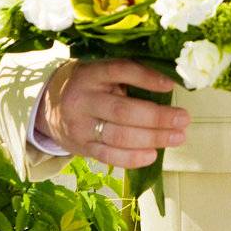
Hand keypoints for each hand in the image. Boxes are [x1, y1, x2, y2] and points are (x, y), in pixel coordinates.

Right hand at [38, 58, 188, 167]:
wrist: (48, 105)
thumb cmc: (88, 85)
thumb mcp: (100, 72)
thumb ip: (126, 77)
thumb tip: (169, 85)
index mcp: (91, 74)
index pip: (120, 71)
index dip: (146, 78)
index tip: (171, 85)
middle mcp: (83, 99)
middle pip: (123, 111)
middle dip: (157, 117)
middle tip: (183, 119)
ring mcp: (80, 126)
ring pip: (118, 136)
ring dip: (152, 139)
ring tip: (177, 137)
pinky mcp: (81, 147)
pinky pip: (109, 156)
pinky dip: (133, 158)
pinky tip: (153, 155)